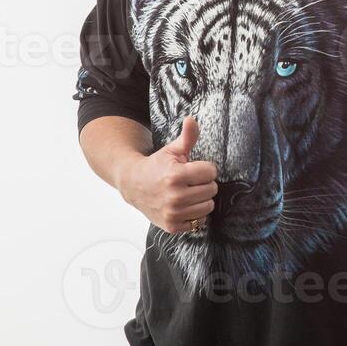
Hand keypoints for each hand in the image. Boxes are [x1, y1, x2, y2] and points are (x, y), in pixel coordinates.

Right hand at [118, 115, 217, 233]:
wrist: (134, 185)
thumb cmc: (157, 165)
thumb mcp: (171, 149)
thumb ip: (187, 136)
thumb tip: (192, 119)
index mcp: (176, 175)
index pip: (211, 172)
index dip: (205, 168)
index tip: (194, 169)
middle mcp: (175, 196)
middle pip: (212, 190)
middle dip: (204, 183)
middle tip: (191, 182)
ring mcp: (173, 213)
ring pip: (209, 206)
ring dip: (202, 199)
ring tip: (189, 193)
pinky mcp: (172, 226)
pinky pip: (199, 222)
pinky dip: (194, 214)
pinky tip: (184, 206)